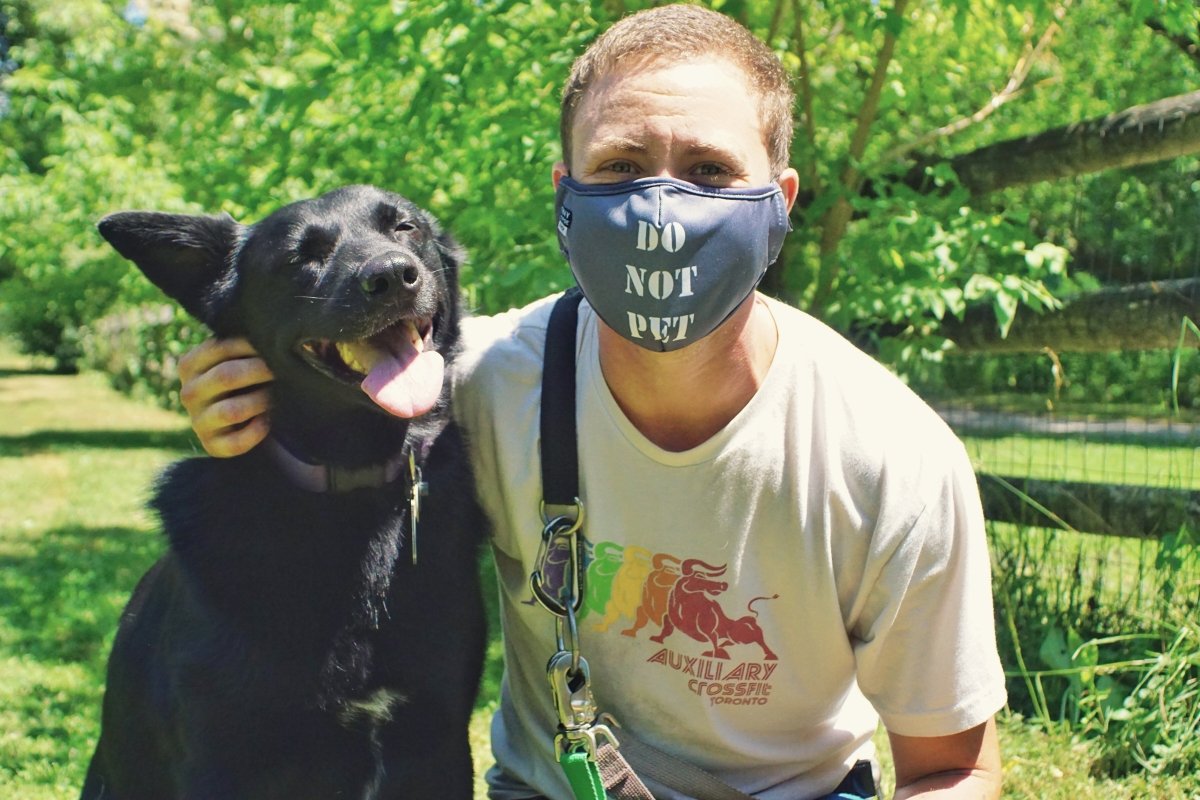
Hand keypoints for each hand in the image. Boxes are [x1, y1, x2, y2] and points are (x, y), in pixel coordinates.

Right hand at [178, 337, 273, 457]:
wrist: (245, 421)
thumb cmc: (245, 381)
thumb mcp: (236, 359)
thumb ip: (243, 345)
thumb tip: (273, 329)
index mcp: (189, 365)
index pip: (219, 347)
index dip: (251, 345)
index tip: (275, 344)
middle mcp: (188, 393)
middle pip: (227, 376)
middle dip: (261, 371)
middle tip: (284, 369)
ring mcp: (198, 422)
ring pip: (233, 410)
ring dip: (261, 402)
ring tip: (278, 396)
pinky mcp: (212, 446)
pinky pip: (237, 441)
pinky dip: (257, 432)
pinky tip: (268, 423)